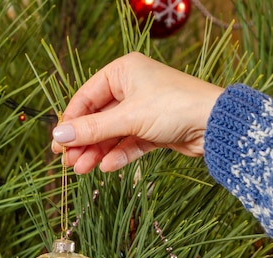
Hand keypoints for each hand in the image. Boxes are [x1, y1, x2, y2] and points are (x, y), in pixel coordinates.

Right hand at [51, 52, 223, 173]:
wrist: (216, 124)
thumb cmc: (173, 107)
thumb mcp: (128, 118)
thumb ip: (92, 129)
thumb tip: (58, 136)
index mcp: (123, 72)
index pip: (86, 97)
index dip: (71, 121)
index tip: (57, 143)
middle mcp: (132, 88)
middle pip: (98, 118)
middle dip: (83, 141)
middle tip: (67, 162)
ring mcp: (143, 109)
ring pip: (112, 133)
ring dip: (97, 152)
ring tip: (82, 170)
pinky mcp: (154, 129)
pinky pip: (129, 142)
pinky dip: (118, 155)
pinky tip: (106, 167)